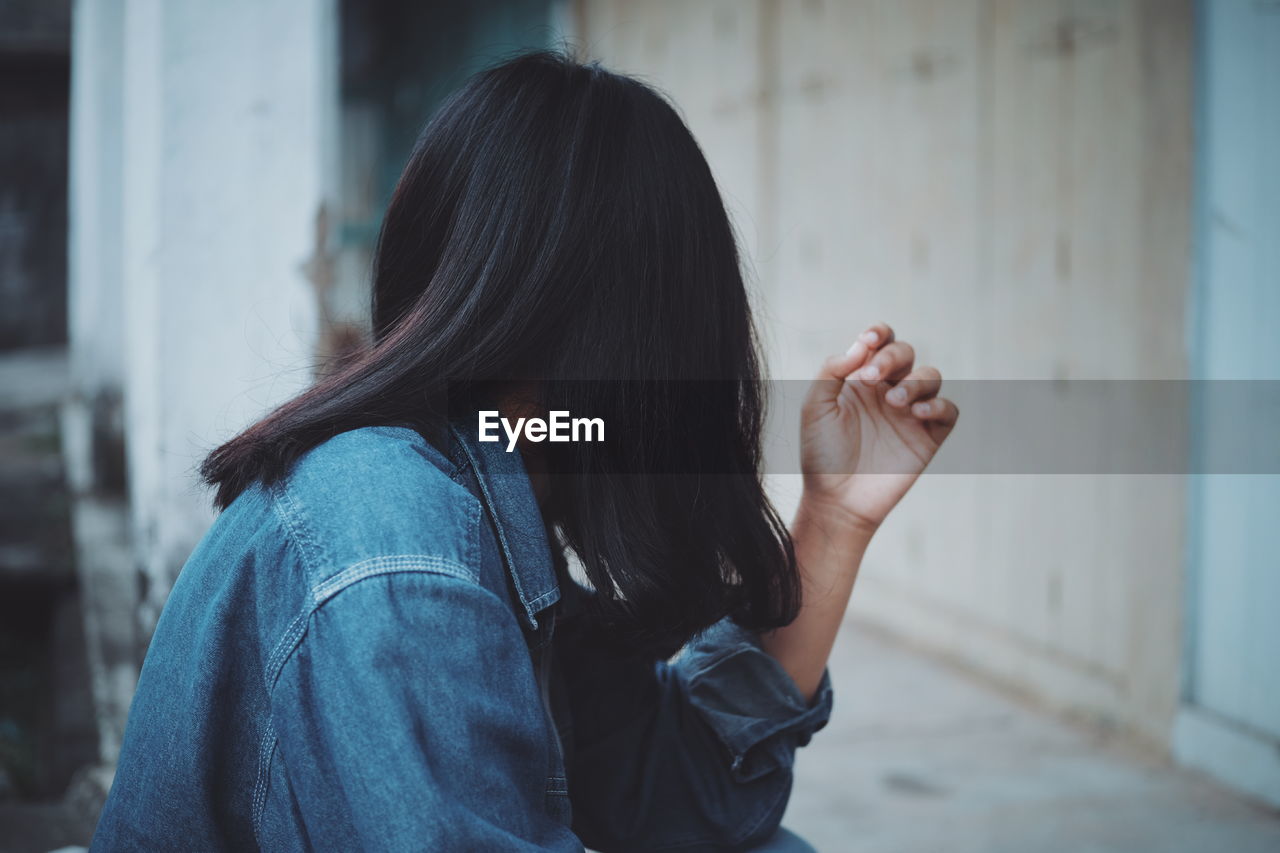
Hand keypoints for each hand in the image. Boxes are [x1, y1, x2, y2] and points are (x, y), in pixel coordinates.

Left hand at [799, 322, 957, 532]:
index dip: (879, 333)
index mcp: (861, 380)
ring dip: (915, 381)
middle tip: (870, 377)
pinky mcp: (928, 438)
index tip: (868, 339)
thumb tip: (860, 345)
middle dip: (891, 357)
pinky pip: (948, 411)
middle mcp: (888, 391)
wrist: (836, 500)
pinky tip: (916, 413)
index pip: (879, 342)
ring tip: (893, 401)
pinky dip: (938, 406)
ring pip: (931, 376)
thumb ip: (832, 370)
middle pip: (906, 353)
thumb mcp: (816, 407)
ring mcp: (910, 414)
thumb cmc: (821, 453)